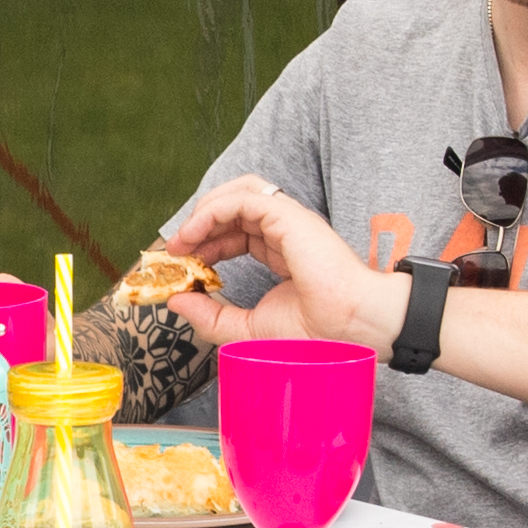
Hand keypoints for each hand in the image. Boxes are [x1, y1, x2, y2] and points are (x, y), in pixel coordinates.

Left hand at [149, 179, 386, 351]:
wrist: (351, 330)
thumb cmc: (317, 335)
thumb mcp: (248, 330)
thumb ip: (212, 317)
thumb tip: (176, 302)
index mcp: (283, 252)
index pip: (238, 232)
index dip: (207, 243)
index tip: (184, 266)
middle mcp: (286, 232)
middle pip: (234, 208)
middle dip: (199, 226)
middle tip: (175, 251)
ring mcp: (289, 222)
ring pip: (238, 193)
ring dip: (204, 211)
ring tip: (182, 239)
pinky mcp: (288, 217)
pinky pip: (242, 199)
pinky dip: (211, 211)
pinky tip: (193, 235)